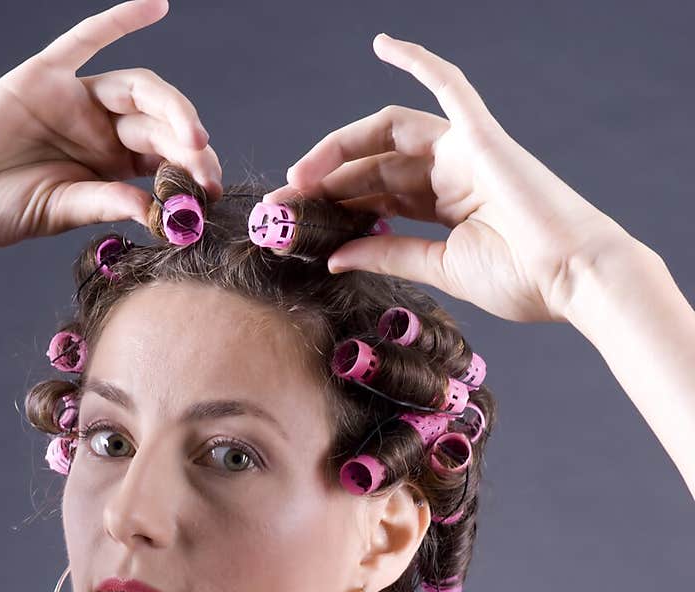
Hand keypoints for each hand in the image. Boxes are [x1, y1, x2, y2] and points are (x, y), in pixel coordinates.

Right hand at [0, 0, 222, 254]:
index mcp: (109, 164)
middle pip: (158, 124)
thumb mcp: (63, 212)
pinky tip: (158, 4)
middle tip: (206, 170)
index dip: (190, 171)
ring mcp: (74, 99)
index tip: (210, 193)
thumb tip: (158, 211)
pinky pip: (86, 38)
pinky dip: (121, 18)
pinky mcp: (44, 75)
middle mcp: (98, 128)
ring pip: (137, 91)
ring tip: (194, 138)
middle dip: (188, 146)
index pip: (162, 157)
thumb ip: (109, 203)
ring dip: (172, 108)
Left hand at [263, 34, 631, 324]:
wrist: (575, 278)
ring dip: (342, 147)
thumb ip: (389, 254)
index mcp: (447, 208)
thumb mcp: (441, 268)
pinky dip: (418, 61)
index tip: (296, 218)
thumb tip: (335, 253)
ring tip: (301, 172)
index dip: (335, 202)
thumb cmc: (523, 280)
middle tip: (285, 198)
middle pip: (376, 164)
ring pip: (391, 134)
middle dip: (327, 179)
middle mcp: (453, 173)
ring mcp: (468, 151)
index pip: (378, 194)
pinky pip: (448, 85)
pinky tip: (382, 42)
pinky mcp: (482, 136)